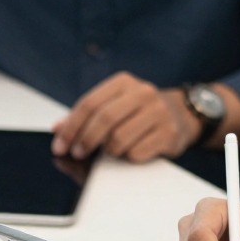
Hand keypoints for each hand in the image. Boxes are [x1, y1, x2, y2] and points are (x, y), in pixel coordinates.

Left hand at [51, 73, 198, 161]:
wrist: (182, 115)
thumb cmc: (138, 112)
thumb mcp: (113, 106)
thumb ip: (85, 116)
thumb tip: (57, 129)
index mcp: (123, 82)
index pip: (89, 104)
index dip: (71, 127)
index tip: (60, 146)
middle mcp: (143, 92)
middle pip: (104, 119)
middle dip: (85, 140)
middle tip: (77, 154)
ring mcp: (158, 112)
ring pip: (119, 139)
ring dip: (109, 152)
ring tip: (111, 152)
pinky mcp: (169, 133)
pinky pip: (137, 153)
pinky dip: (128, 158)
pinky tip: (132, 153)